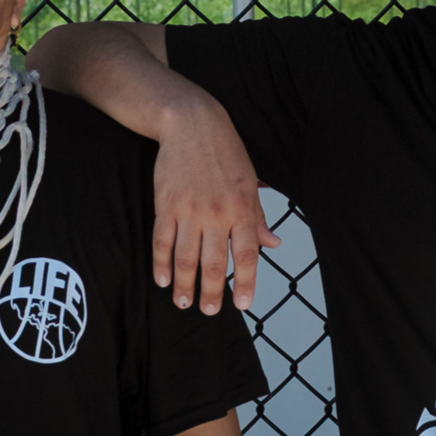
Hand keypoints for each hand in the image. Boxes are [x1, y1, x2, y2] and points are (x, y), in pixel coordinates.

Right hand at [153, 94, 279, 316]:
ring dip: (185, 284)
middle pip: (214, 263)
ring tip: (184, 303)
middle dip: (211, 292)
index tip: (242, 305)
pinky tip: (163, 280)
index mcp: (243, 208)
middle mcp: (217, 213)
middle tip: (207, 311)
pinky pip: (162, 241)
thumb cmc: (225, 152)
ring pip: (186, 257)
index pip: (246, 255)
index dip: (245, 283)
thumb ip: (258, 218)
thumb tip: (273, 244)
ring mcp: (189, 210)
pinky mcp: (166, 204)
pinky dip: (161, 263)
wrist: (191, 123)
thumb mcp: (250, 182)